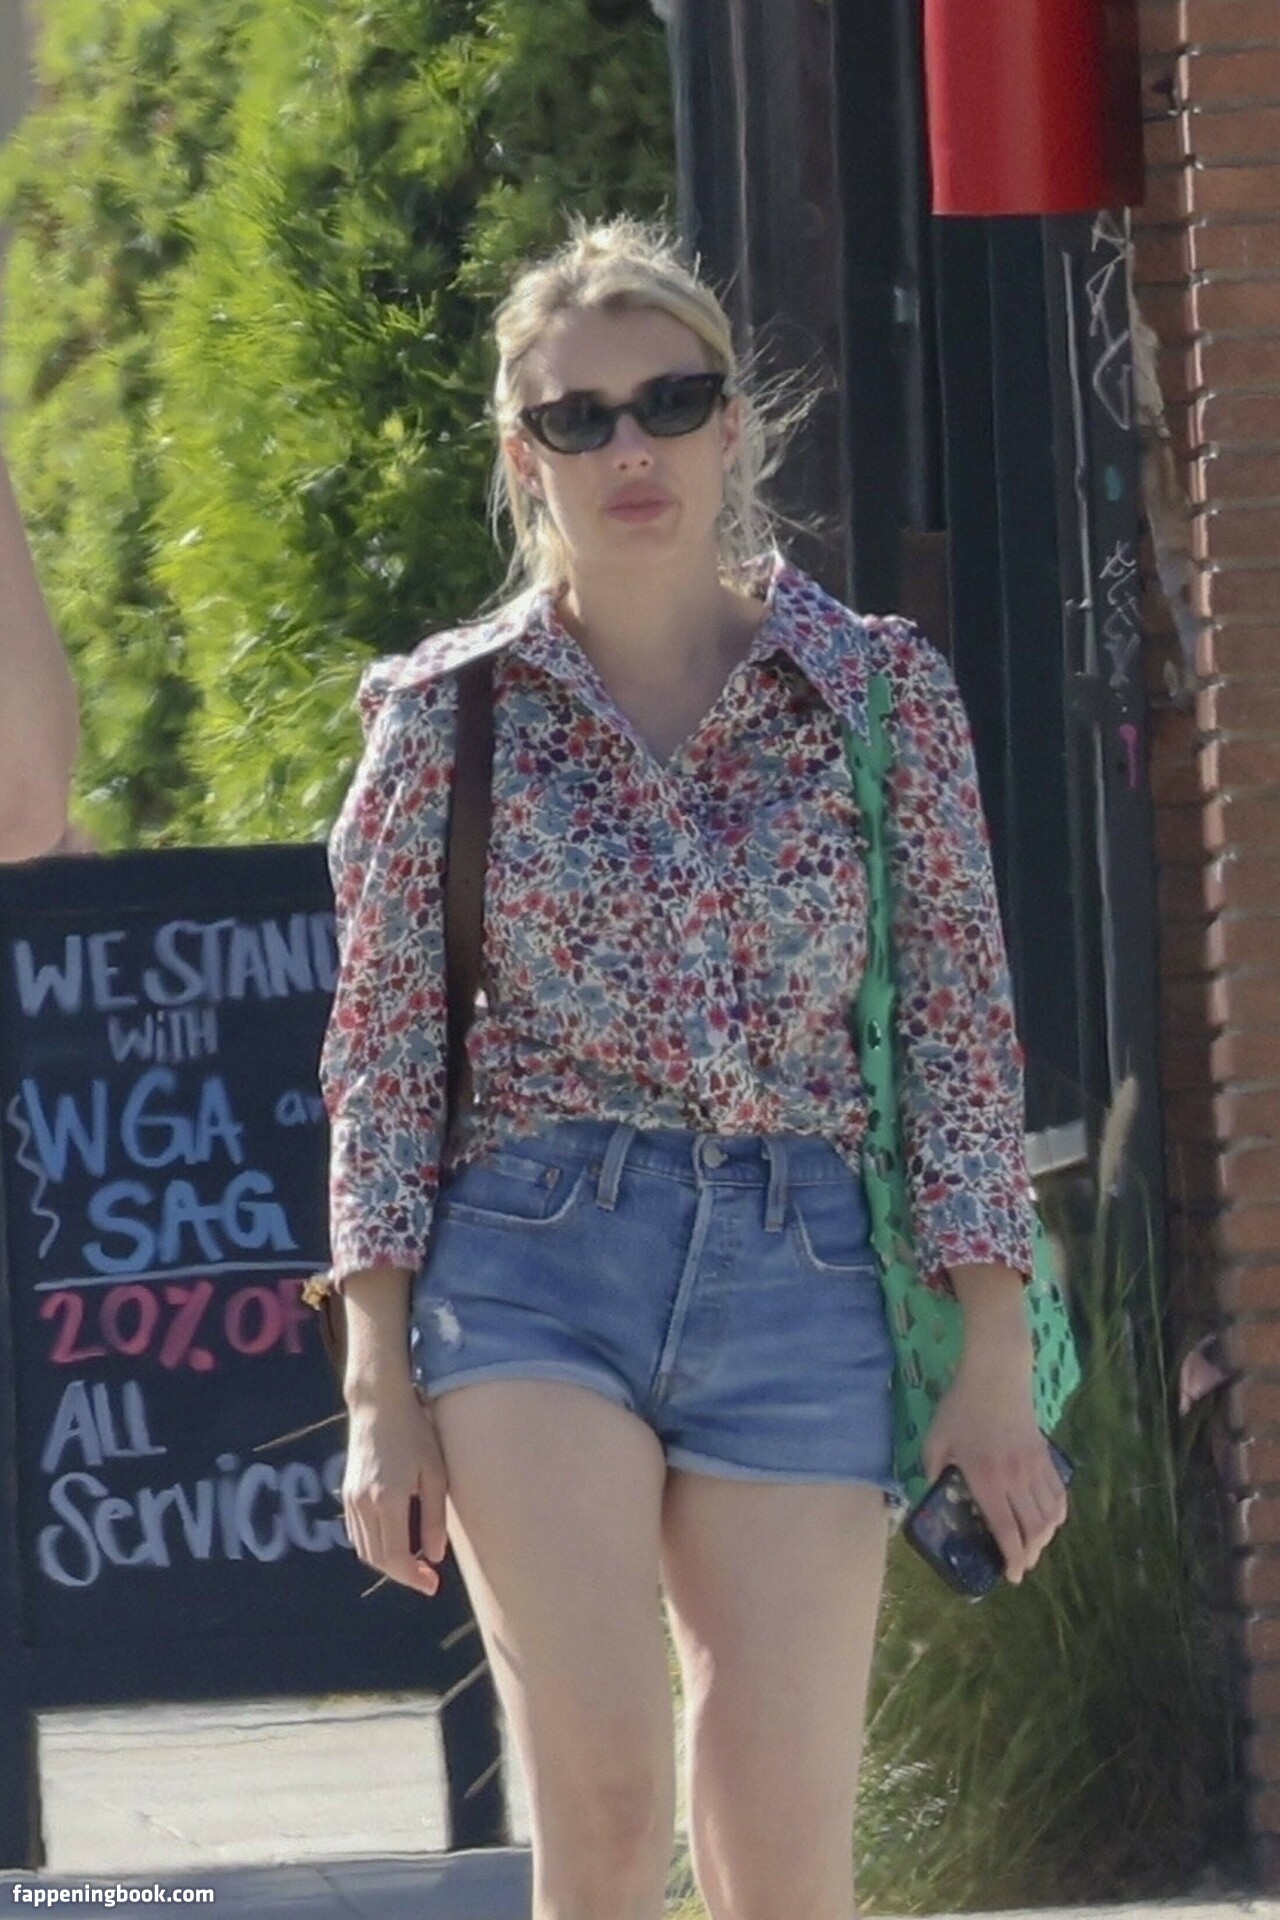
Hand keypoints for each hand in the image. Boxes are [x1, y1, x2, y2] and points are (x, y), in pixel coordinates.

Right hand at [341, 1379, 450, 1597]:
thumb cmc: (415, 1433)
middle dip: (402, 1575)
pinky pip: (357, 1533)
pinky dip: (374, 1546)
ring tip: (414, 1562)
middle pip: (378, 1559)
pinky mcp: (347, 1492)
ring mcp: (351, 1499)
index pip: (396, 1557)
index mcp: (389, 1500)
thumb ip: (434, 1518)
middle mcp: (364, 1504)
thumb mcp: (435, 1473)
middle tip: (426, 1578)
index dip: (413, 1577)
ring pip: (364, 1549)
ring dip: (387, 1563)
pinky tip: (394, 1541)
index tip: (432, 1584)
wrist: (378, 1404)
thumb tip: (435, 1557)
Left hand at [920, 1322, 1068, 1585]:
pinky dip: (1057, 1514)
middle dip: (1030, 1554)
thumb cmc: (962, 1407)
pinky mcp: (1046, 1456)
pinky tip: (1049, 1520)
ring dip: (1044, 1538)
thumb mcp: (936, 1438)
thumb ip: (933, 1469)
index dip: (1012, 1557)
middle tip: (1020, 1565)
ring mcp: (1034, 1467)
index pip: (1005, 1529)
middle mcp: (1016, 1478)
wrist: (996, 1375)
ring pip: (1049, 1515)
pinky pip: (1058, 1494)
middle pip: (1033, 1529)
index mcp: (987, 1478)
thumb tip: (932, 1489)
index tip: (1013, 1575)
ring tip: (1033, 1547)